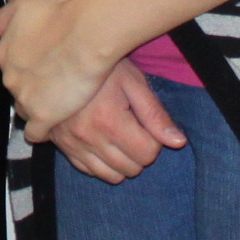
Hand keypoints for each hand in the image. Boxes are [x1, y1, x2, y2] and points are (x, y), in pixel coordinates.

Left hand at [0, 0, 114, 140]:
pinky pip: (35, 133)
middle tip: (55, 84)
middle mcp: (9, 78)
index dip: (29, 70)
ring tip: (59, 104)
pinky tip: (53, 126)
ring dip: (39, 108)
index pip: (11, 70)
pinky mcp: (42, 116)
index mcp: (4, 55)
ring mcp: (24, 98)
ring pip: (25, 111)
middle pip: (18, 91)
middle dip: (33, 89)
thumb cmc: (59, 13)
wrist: (85, 33)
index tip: (44, 68)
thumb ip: (1, 19)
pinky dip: (42, 132)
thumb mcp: (23, 4)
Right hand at [44, 60, 188, 183]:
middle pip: (132, 168)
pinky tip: (105, 143)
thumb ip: (155, 115)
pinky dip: (103, 164)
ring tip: (121, 137)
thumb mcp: (133, 83)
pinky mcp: (65, 148)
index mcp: (109, 120)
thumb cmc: (103, 69)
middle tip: (135, 129)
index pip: (148, 152)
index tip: (145, 123)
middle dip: (140, 152)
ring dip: (124, 162)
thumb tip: (178, 143)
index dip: (154, 140)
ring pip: (113, 176)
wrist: (62, 63)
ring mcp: (74, 145)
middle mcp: (89, 138)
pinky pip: (92, 172)